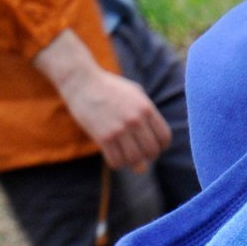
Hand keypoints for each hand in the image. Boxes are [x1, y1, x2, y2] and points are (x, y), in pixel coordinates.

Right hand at [34, 29, 170, 170]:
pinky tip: (114, 157)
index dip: (160, 147)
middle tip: (139, 155)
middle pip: (151, 151)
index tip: (152, 147)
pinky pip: (116, 161)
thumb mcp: (135, 94)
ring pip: (135, 160)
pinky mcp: (103, 137)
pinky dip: (117, 163)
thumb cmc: (110, 88)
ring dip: (132, 163)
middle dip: (148, 157)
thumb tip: (151, 143)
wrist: (82, 81)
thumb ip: (146, 116)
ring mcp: (119, 129)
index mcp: (146, 108)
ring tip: (126, 157)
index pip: (164, 138)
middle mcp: (136, 120)